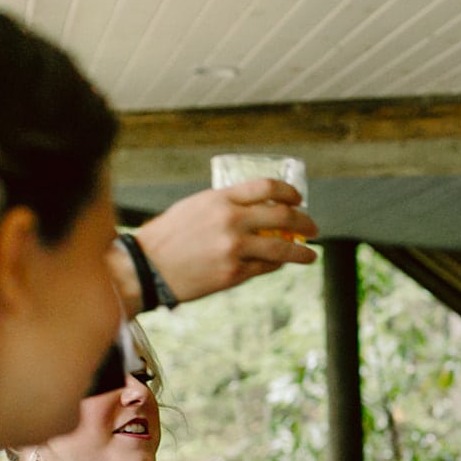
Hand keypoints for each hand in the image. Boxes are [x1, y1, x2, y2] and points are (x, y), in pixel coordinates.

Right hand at [127, 180, 318, 308]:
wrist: (147, 268)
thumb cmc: (168, 236)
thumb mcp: (195, 207)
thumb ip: (226, 205)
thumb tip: (257, 209)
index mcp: (220, 199)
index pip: (267, 187)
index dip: (289, 192)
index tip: (298, 199)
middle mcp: (231, 221)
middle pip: (283, 216)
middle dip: (305, 221)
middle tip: (313, 227)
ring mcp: (234, 248)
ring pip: (283, 248)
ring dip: (302, 251)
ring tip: (310, 254)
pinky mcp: (234, 273)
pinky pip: (266, 268)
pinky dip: (277, 265)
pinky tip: (281, 264)